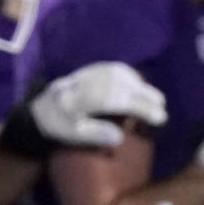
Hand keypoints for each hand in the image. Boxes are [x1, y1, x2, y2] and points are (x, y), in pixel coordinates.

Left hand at [30, 62, 167, 147]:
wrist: (40, 110)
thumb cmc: (59, 127)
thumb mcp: (73, 136)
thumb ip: (95, 134)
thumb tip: (120, 136)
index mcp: (75, 100)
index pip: (112, 99)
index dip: (137, 106)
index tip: (158, 117)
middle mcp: (80, 83)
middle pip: (117, 84)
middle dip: (143, 95)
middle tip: (162, 109)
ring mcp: (84, 74)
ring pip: (116, 73)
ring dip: (139, 84)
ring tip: (156, 98)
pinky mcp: (87, 70)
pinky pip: (111, 68)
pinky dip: (129, 75)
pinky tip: (140, 85)